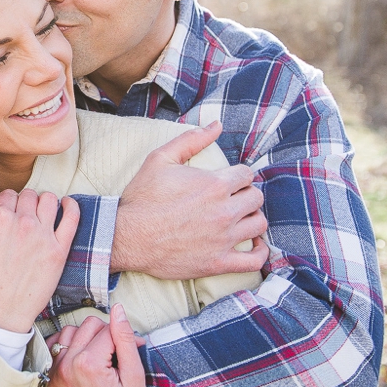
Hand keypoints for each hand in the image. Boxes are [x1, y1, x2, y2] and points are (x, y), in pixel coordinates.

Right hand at [0, 185, 78, 333]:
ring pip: (49, 199)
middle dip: (24, 203)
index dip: (6, 203)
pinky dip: (71, 206)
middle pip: (28, 195)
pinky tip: (66, 205)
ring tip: (40, 214)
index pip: (8, 194)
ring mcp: (43, 235)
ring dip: (44, 202)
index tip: (7, 215)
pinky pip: (72, 216)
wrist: (1, 312)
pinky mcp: (59, 249)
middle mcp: (23, 223)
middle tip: (21, 218)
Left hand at [44, 304, 149, 386]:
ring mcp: (54, 377)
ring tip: (100, 357)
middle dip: (104, 335)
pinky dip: (67, 350)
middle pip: (86, 326)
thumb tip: (118, 309)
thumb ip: (124, 338)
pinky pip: (55, 352)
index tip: (132, 349)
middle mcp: (66, 368)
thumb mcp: (134, 374)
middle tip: (117, 354)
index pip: (106, 328)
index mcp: (88, 365)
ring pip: (68, 334)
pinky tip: (82, 360)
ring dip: (85, 339)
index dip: (123, 335)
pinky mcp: (50, 384)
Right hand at [111, 122, 268, 278]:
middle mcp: (224, 211)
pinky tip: (253, 245)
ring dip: (252, 219)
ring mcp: (223, 239)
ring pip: (259, 224)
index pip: (247, 174)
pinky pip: (254, 260)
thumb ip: (191, 140)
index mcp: (215, 184)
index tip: (228, 182)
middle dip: (245, 195)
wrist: (126, 236)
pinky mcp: (218, 262)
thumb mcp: (160, 159)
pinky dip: (260, 252)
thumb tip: (216, 124)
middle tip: (232, 199)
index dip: (238, 176)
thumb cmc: (142, 198)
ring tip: (239, 219)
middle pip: (256, 198)